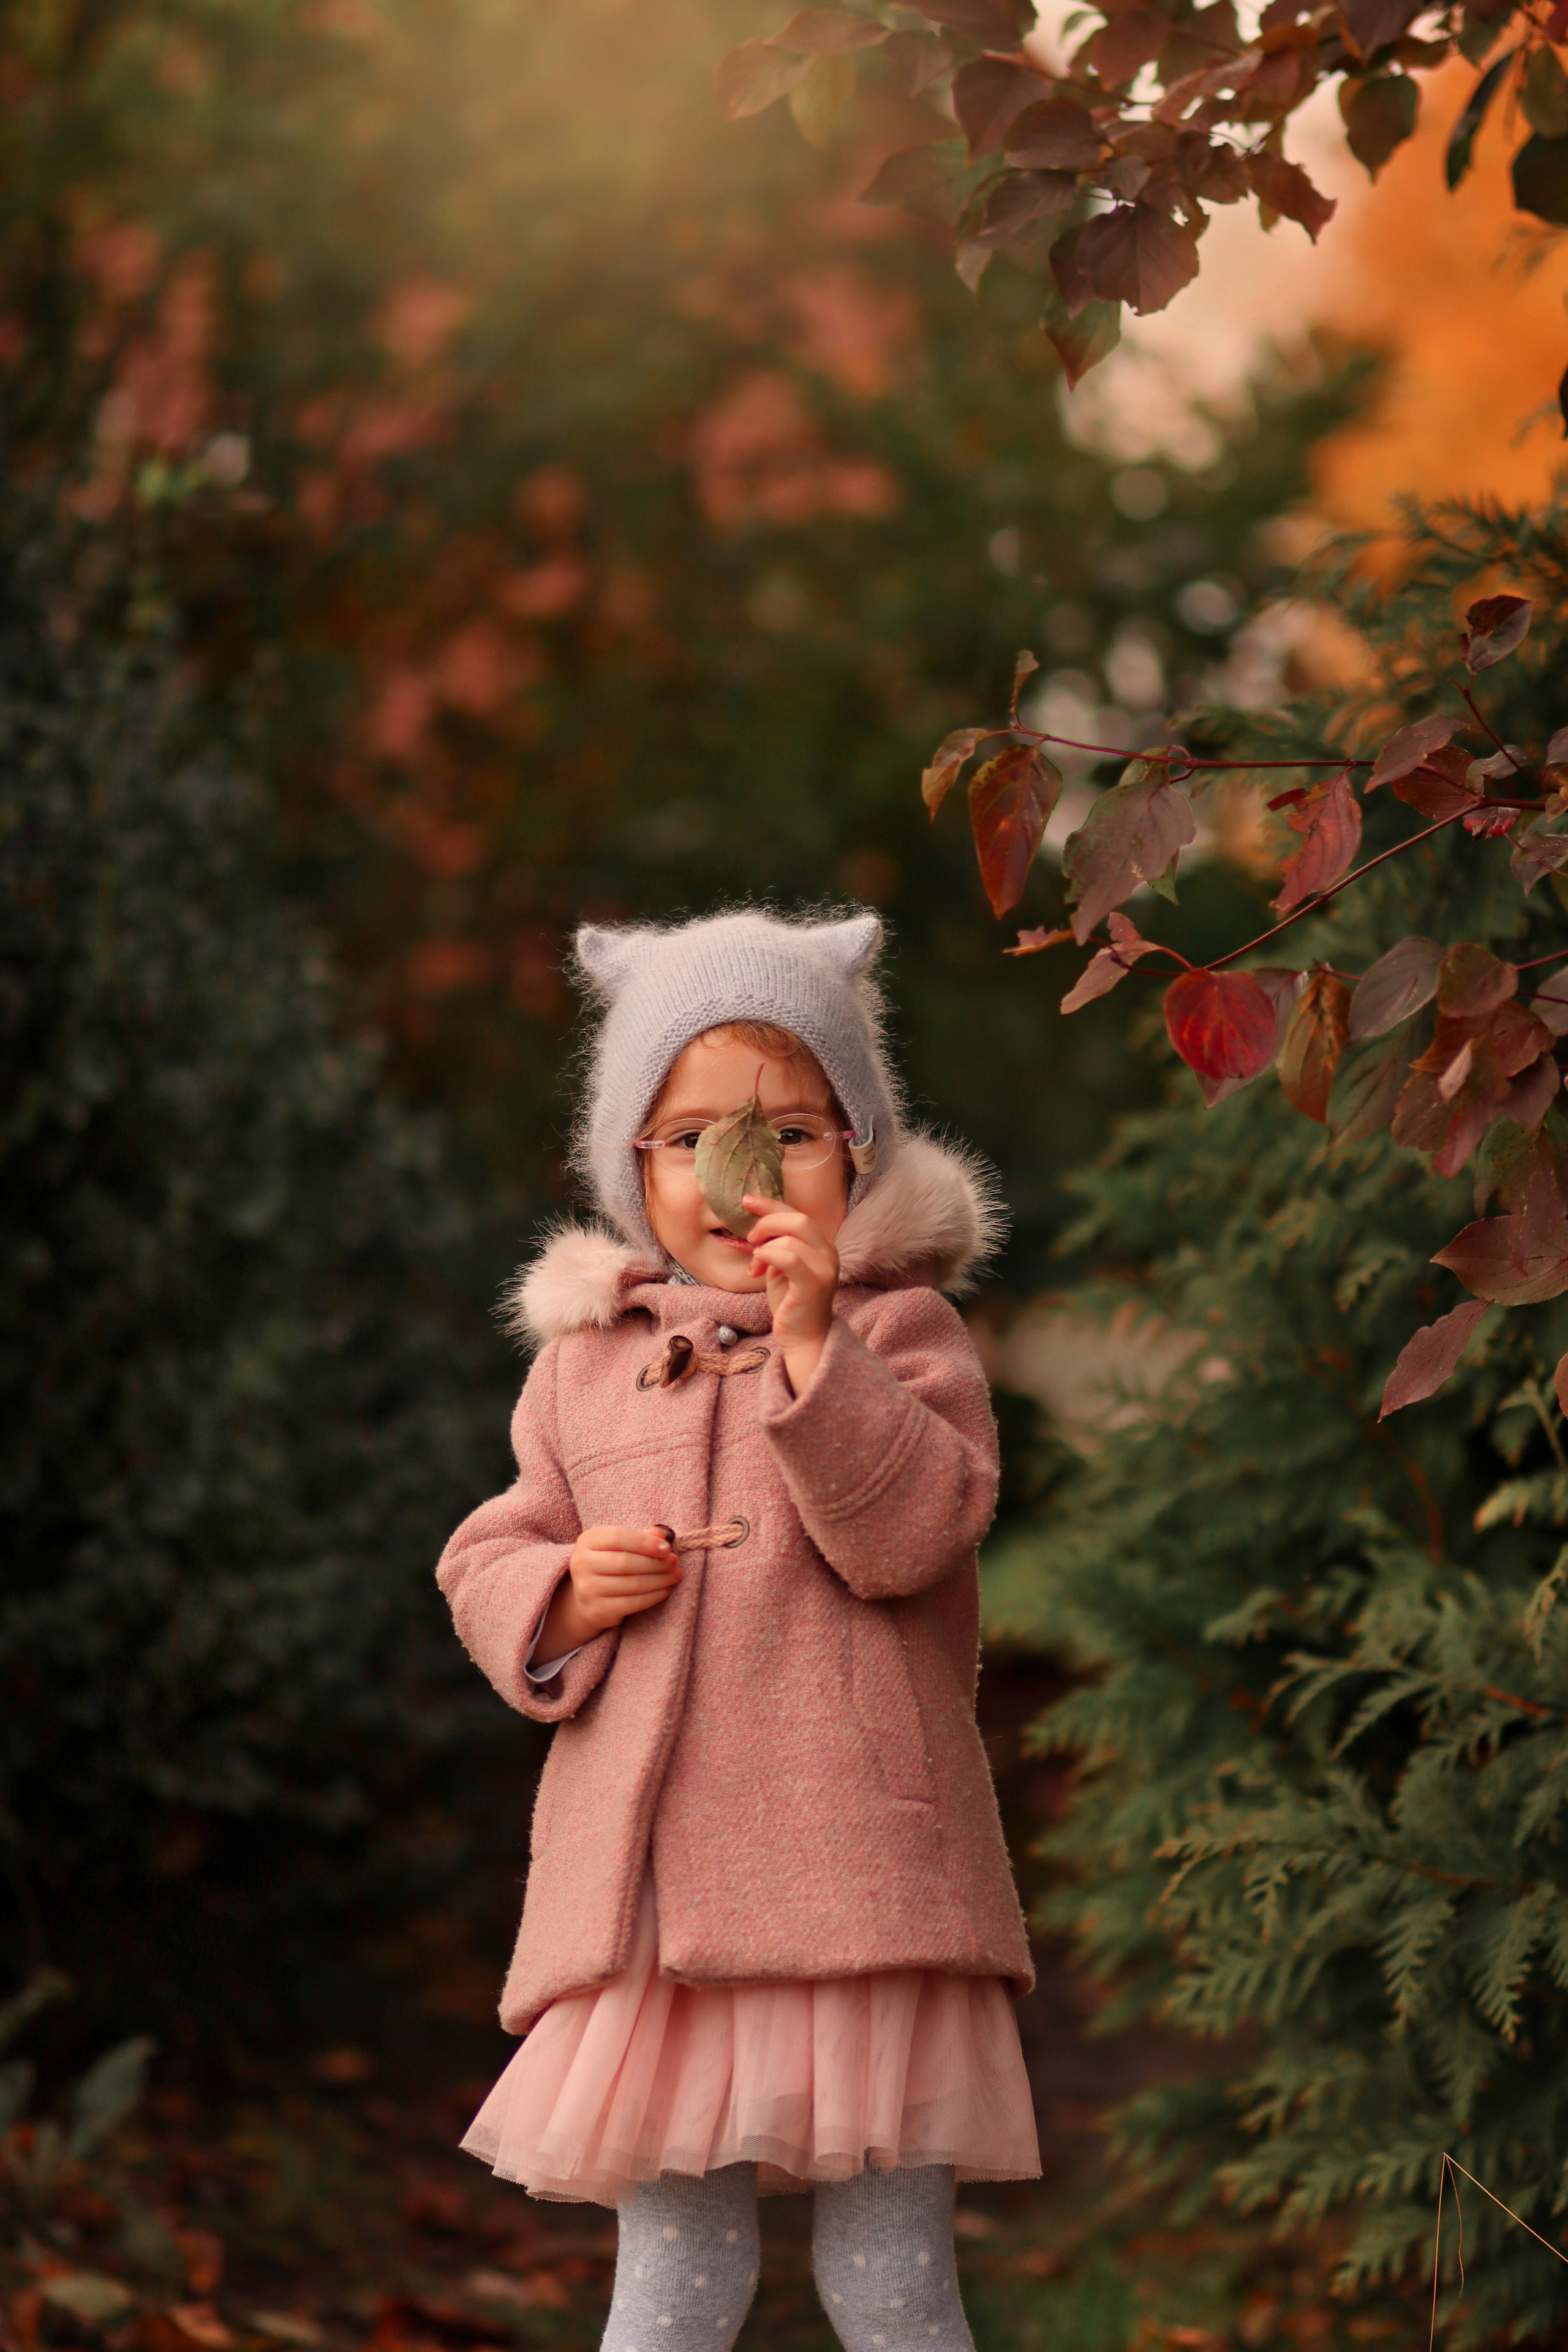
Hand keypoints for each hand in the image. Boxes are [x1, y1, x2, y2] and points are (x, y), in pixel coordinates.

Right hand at [534, 1524, 679, 1666]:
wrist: (587, 1595)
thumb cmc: (610, 1562)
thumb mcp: (622, 1545)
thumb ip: (642, 1537)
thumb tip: (663, 1535)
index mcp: (587, 1541)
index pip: (618, 1537)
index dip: (645, 1542)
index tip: (667, 1548)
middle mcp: (581, 1564)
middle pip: (626, 1562)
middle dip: (656, 1563)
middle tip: (676, 1564)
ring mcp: (587, 1589)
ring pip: (632, 1584)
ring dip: (659, 1580)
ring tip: (675, 1576)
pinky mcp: (597, 1610)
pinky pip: (632, 1603)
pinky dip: (653, 1597)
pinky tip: (665, 1590)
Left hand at [743, 1196, 838, 1395]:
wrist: (804, 1338)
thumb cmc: (791, 1303)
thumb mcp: (781, 1268)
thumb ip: (777, 1246)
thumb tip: (757, 1229)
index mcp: (821, 1246)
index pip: (798, 1214)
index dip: (771, 1204)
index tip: (747, 1200)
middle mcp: (828, 1253)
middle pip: (798, 1219)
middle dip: (767, 1222)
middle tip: (750, 1237)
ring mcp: (824, 1269)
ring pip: (792, 1237)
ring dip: (765, 1247)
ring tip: (755, 1265)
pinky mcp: (814, 1285)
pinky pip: (790, 1258)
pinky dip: (770, 1255)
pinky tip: (759, 1265)